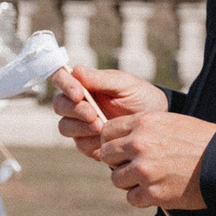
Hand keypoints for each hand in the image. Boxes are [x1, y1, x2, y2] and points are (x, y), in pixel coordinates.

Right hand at [52, 66, 169, 160]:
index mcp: (83, 85)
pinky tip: (106, 139)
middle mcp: (77, 104)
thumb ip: (100, 79)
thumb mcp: (125, 84)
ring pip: (65, 127)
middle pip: (59, 105)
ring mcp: (81, 125)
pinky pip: (80, 144)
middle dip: (74, 110)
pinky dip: (91, 142)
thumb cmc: (140, 97)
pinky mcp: (88, 144)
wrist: (155, 124)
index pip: (61, 79)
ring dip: (80, 127)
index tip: (78, 93)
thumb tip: (75, 70)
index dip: (64, 85)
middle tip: (93, 114)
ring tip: (101, 127)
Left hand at [95, 111, 215, 209]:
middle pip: (106, 155)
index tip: (121, 149)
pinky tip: (156, 191)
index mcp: (143, 123)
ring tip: (148, 179)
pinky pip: (131, 198)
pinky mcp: (154, 193)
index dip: (112, 142)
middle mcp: (139, 144)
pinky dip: (142, 198)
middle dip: (118, 162)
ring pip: (116, 178)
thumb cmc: (200, 141)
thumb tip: (117, 139)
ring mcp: (145, 170)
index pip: (107, 131)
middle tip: (134, 166)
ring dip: (129, 181)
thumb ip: (141, 129)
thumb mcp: (169, 123)